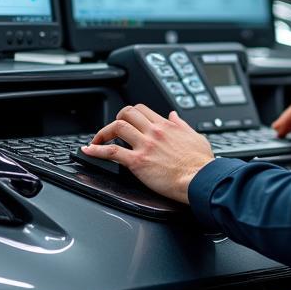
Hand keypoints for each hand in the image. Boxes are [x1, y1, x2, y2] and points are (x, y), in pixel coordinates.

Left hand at [79, 104, 213, 203]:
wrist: (201, 179)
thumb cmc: (201, 163)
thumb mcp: (195, 136)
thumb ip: (181, 124)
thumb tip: (174, 116)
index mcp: (167, 126)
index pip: (142, 110)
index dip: (131, 114)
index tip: (127, 121)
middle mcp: (154, 132)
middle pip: (127, 114)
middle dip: (116, 119)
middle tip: (111, 130)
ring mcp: (145, 145)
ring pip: (117, 127)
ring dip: (104, 132)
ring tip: (97, 140)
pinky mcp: (138, 162)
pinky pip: (111, 152)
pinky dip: (97, 150)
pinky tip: (89, 151)